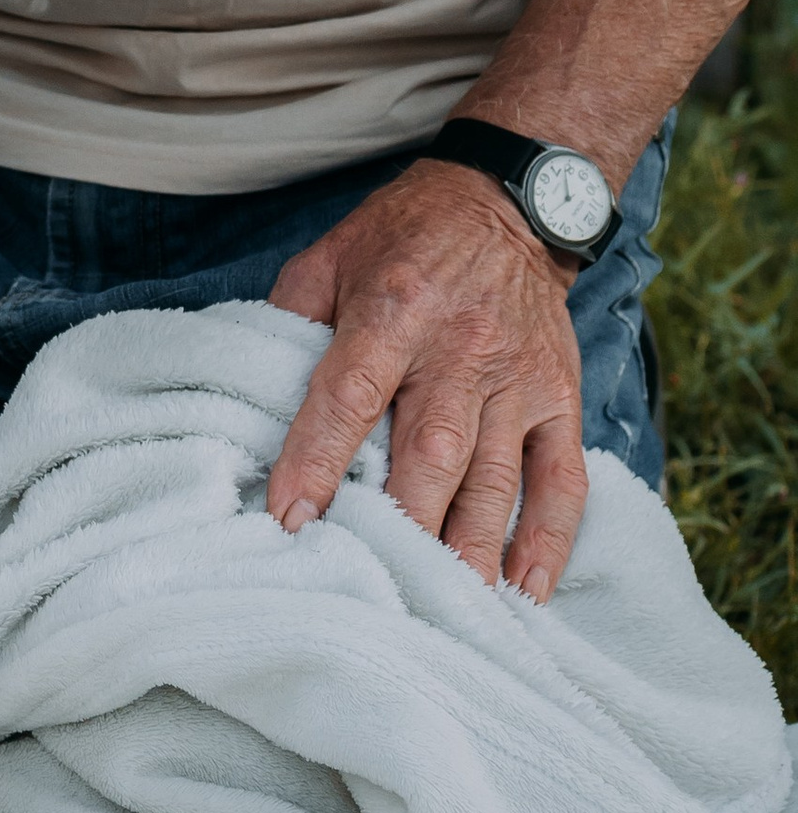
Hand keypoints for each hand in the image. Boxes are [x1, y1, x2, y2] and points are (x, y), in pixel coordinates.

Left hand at [266, 160, 589, 597]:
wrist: (510, 204)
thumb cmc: (403, 237)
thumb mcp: (330, 255)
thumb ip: (291, 320)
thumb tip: (251, 394)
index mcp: (393, 310)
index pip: (349, 393)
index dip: (318, 458)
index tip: (290, 517)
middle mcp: (460, 350)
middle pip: (429, 451)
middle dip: (399, 522)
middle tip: (371, 585)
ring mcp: (516, 380)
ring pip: (493, 478)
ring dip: (468, 548)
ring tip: (444, 608)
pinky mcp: (558, 399)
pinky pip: (561, 478)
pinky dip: (547, 539)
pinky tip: (524, 591)